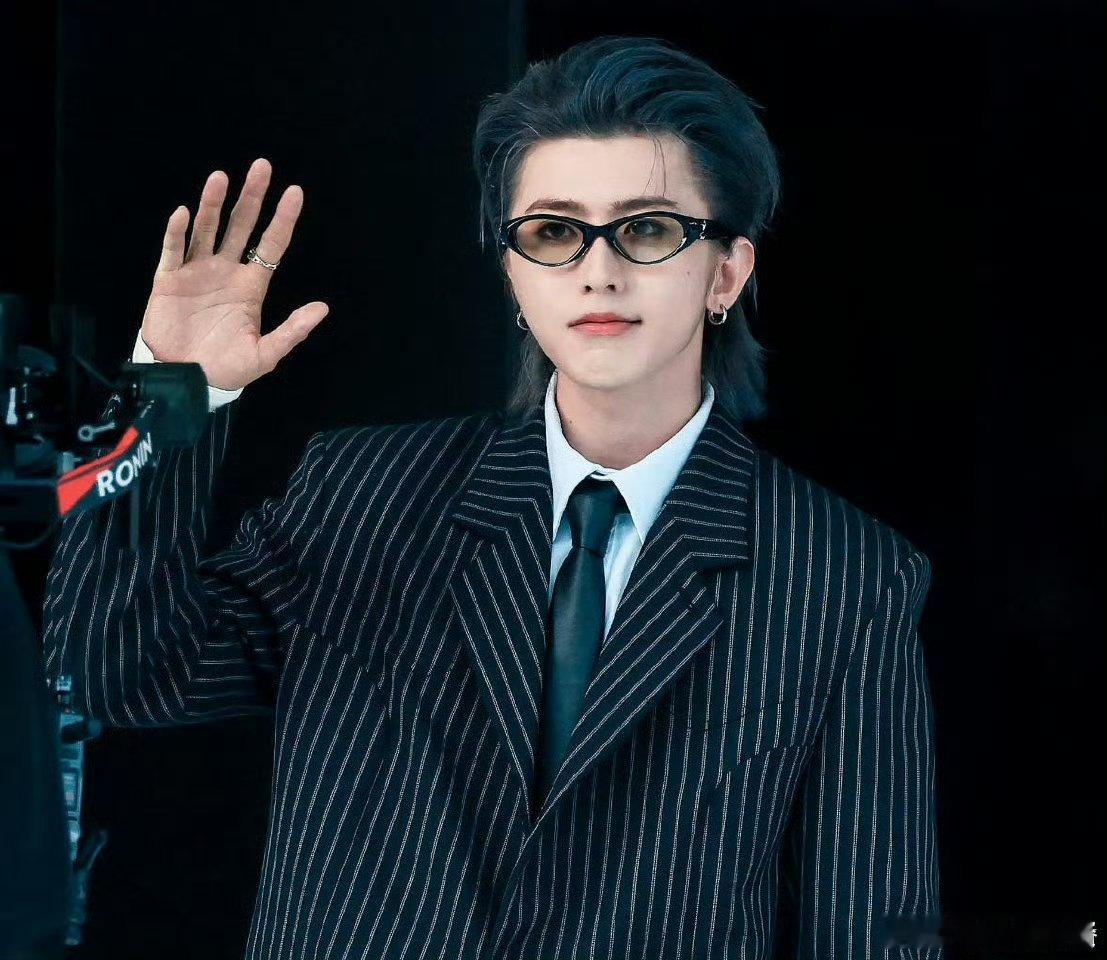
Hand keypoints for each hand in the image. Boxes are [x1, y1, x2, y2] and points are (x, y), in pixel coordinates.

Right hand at [139, 157, 328, 390]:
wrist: (186, 380)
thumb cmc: (226, 368)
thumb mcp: (265, 354)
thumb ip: (292, 331)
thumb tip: (322, 308)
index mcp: (251, 286)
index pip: (271, 244)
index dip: (282, 219)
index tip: (295, 192)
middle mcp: (226, 271)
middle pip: (241, 226)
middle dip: (252, 197)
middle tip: (262, 167)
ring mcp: (197, 272)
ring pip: (208, 230)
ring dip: (214, 205)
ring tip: (221, 178)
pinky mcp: (168, 280)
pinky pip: (173, 250)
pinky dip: (177, 232)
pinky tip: (184, 214)